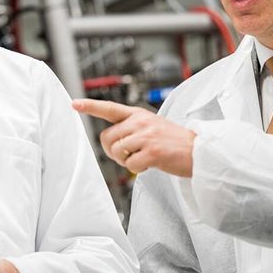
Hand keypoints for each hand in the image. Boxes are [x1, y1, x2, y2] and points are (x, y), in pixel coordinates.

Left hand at [73, 98, 195, 175]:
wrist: (198, 151)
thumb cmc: (173, 142)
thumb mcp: (152, 126)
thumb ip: (132, 128)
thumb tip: (111, 142)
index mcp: (138, 114)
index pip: (110, 108)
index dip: (90, 107)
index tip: (74, 104)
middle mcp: (140, 121)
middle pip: (107, 138)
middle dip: (113, 151)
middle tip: (130, 155)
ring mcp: (146, 135)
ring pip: (117, 152)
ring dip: (126, 161)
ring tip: (144, 158)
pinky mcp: (152, 151)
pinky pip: (130, 164)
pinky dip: (138, 169)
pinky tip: (151, 163)